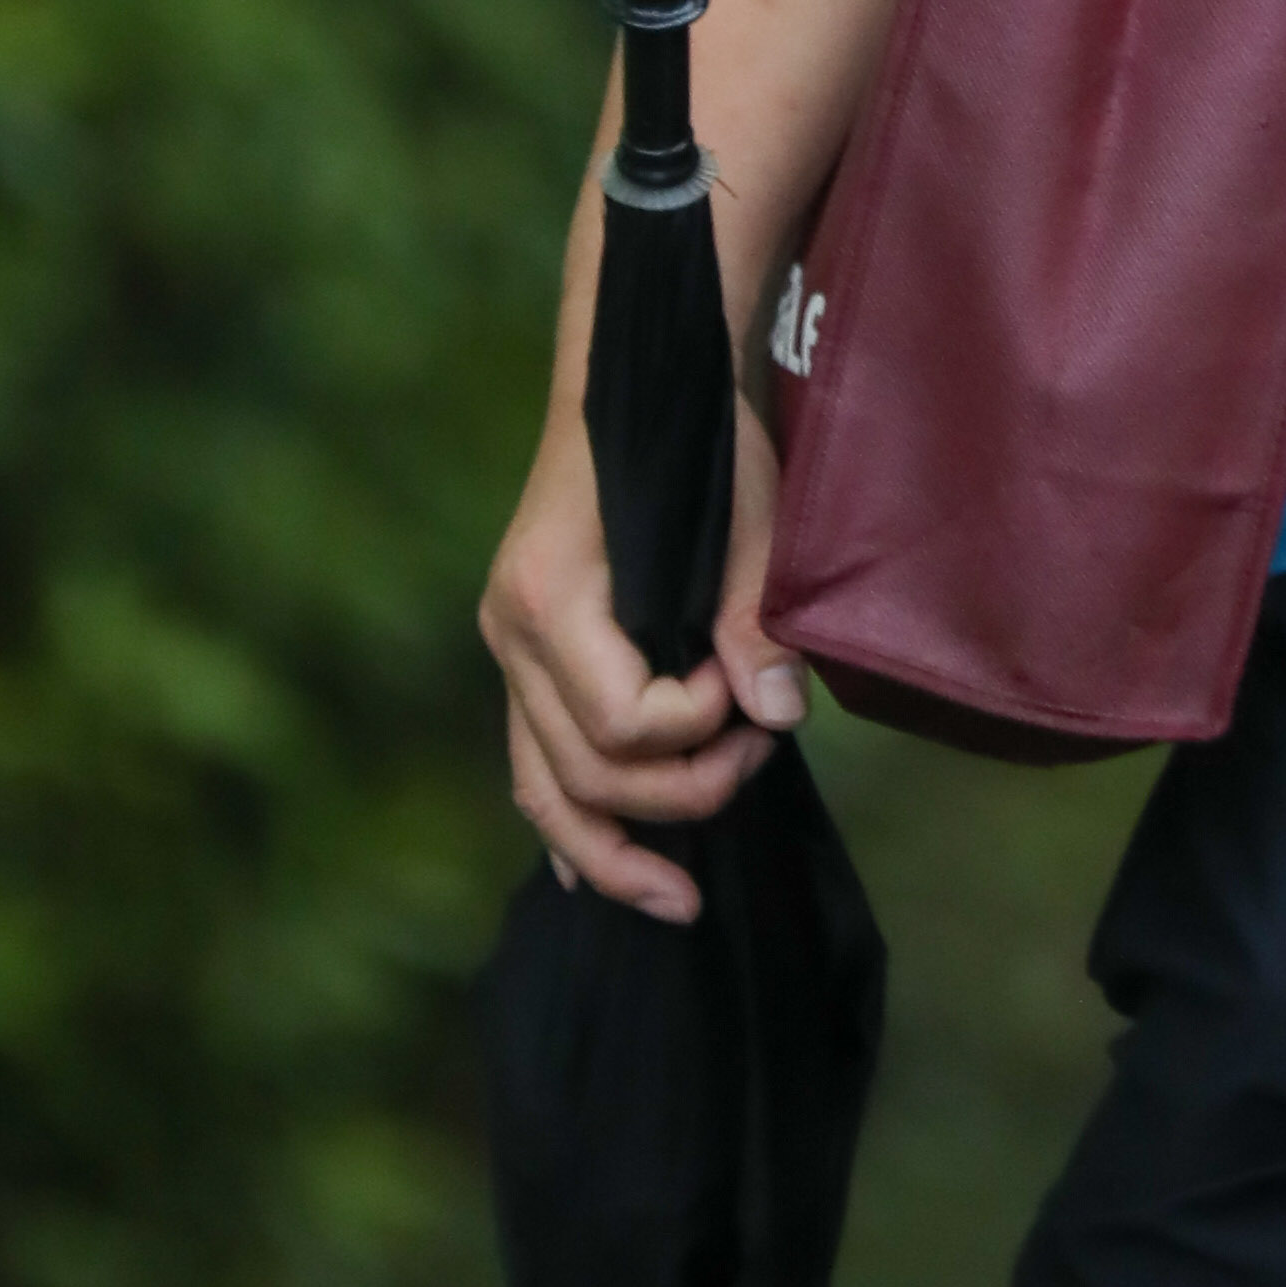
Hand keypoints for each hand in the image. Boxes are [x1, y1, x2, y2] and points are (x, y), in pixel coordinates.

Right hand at [478, 384, 802, 925]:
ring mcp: (508, 650)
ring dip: (612, 852)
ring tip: (677, 905)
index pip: (624, 722)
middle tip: (759, 767)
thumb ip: (751, 620)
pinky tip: (594, 872)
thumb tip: (777, 716)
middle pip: (583, 772)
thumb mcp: (743, 517)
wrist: (637, 381)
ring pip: (542, 787)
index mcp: (550, 597)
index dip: (701, 728)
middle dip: (678, 795)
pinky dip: (570, 820)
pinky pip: (534, 762)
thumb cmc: (695, 439)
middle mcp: (510, 633)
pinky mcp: (526, 658)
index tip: (751, 687)